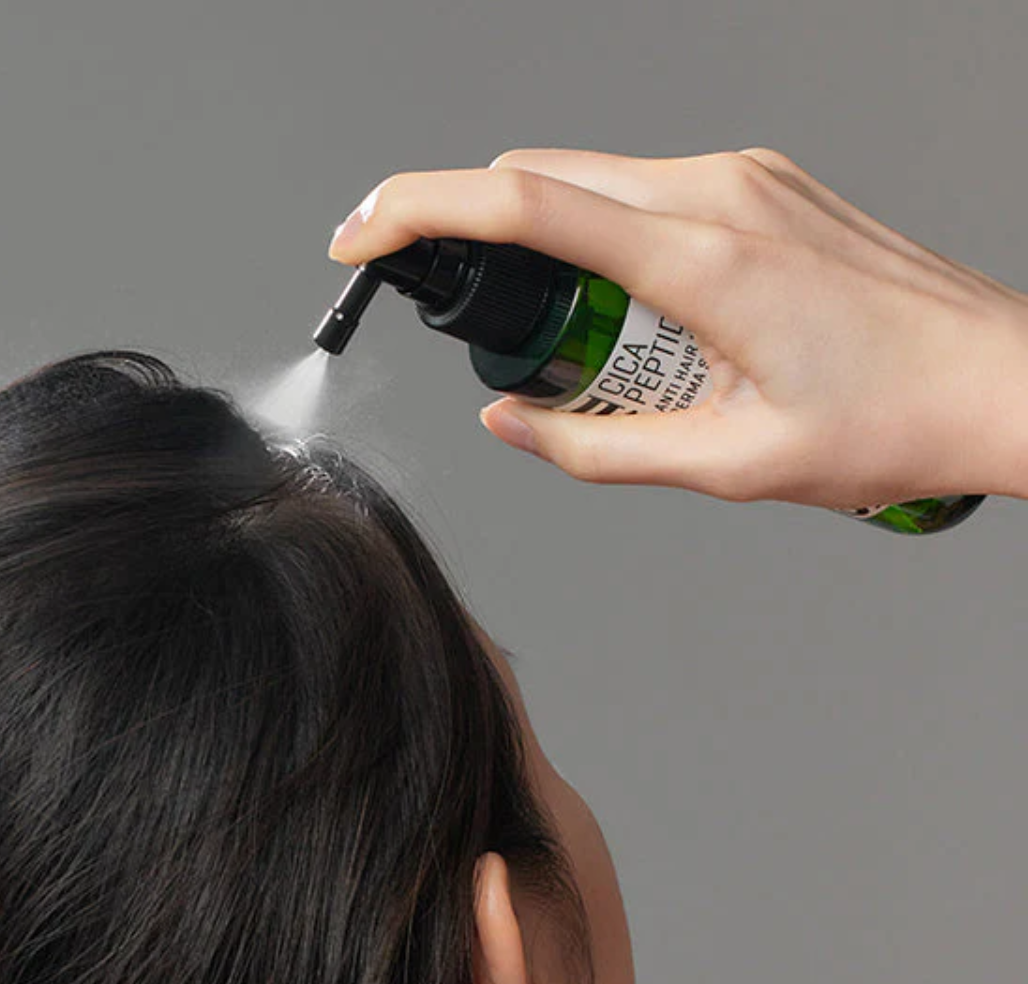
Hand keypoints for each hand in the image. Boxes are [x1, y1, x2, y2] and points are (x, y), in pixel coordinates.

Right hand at [327, 148, 1027, 510]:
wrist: (1002, 382)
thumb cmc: (891, 422)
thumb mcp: (727, 466)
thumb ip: (594, 446)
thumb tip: (507, 419)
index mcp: (701, 257)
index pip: (521, 204)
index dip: (418, 212)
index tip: (361, 238)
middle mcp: (717, 190)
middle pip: (540, 178)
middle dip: (467, 233)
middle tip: (451, 314)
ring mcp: (743, 176)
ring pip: (588, 179)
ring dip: (538, 244)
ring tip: (569, 343)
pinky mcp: (760, 185)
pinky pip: (641, 191)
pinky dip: (596, 238)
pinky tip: (626, 314)